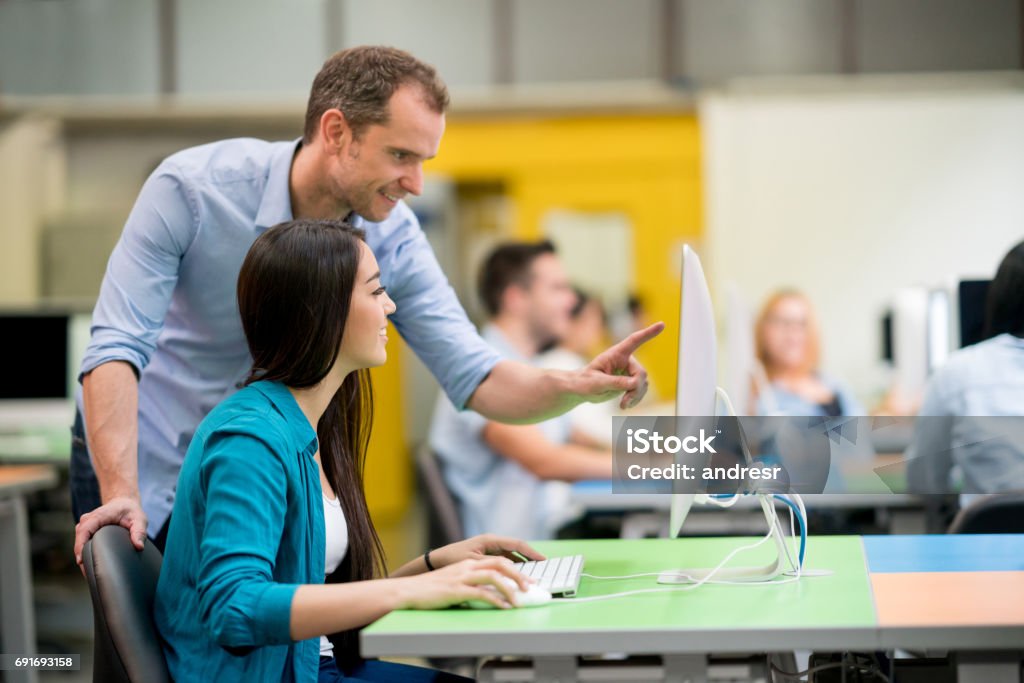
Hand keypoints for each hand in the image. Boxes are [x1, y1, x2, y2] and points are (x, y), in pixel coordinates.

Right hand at [74, 496, 147, 574]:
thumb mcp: (139, 519)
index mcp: (98, 516)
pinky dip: (84, 554)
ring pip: (79, 543)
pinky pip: (81, 543)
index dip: (80, 545)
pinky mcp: (85, 531)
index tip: (81, 560)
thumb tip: (138, 546)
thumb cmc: (130, 511)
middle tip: (89, 574)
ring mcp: (85, 525)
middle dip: (81, 556)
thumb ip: (139, 532)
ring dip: (82, 557)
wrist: (123, 503)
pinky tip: (90, 566)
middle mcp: (88, 520)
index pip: (84, 530)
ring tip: (90, 574)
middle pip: (79, 540)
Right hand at [398, 557, 532, 609]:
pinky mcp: (456, 590)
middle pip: (500, 564)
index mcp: (469, 563)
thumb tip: (492, 593)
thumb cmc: (431, 589)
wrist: (409, 590)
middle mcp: (467, 567)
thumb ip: (473, 583)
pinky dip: (496, 600)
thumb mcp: (455, 581)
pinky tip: (503, 607)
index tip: (529, 579)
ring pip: (494, 577)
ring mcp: (462, 577)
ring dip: (510, 588)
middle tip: (531, 587)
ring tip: (520, 600)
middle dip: (519, 575)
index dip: (516, 568)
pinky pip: (481, 593)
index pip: (498, 560)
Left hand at [428, 533, 544, 569]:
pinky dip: (513, 567)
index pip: (516, 544)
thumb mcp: (473, 563)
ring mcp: (490, 549)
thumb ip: (492, 565)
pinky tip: (519, 577)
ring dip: (523, 564)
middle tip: (544, 568)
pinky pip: (505, 560)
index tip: (543, 559)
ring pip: (512, 555)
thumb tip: (510, 569)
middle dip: (531, 558)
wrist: (437, 560)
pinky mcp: (488, 556)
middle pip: (517, 549)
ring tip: (534, 574)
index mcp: (490, 540)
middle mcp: (492, 542)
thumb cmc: (452, 559)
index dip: (531, 552)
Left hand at [580, 322, 664, 408]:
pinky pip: (641, 390)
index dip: (648, 333)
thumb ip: (614, 382)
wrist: (583, 389)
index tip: (662, 324)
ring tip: (623, 405)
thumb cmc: (585, 382)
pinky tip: (626, 405)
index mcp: (616, 354)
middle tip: (625, 402)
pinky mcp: (630, 381)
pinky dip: (636, 399)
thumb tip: (634, 384)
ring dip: (636, 396)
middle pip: (640, 373)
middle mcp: (626, 360)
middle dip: (635, 389)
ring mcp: (629, 371)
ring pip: (643, 383)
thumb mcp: (597, 382)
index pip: (634, 341)